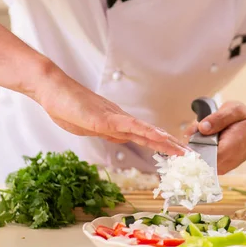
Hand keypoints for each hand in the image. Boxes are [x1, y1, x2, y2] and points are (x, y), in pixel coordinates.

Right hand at [34, 63, 189, 156]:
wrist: (53, 90)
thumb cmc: (67, 107)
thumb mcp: (88, 126)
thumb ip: (103, 130)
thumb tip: (115, 135)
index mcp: (117, 124)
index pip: (145, 137)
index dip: (163, 146)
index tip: (179, 155)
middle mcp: (120, 120)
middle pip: (151, 135)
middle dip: (172, 146)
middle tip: (192, 156)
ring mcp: (114, 118)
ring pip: (145, 131)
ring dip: (165, 141)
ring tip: (182, 151)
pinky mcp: (104, 118)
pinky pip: (128, 126)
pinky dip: (145, 131)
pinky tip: (158, 136)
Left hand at [183, 101, 245, 173]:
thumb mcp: (235, 110)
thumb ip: (218, 118)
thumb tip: (202, 127)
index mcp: (230, 149)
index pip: (202, 155)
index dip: (192, 143)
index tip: (194, 131)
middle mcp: (224, 164)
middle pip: (196, 156)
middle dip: (193, 141)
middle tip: (201, 126)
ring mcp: (220, 169)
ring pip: (196, 158)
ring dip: (196, 144)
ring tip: (208, 131)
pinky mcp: (216, 169)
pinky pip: (201, 160)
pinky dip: (199, 148)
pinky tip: (208, 139)